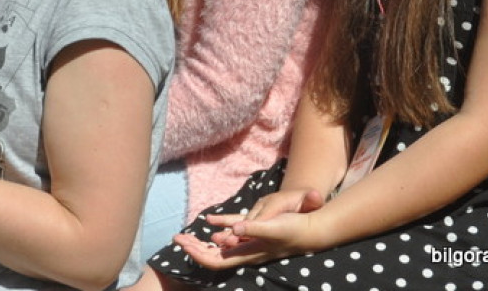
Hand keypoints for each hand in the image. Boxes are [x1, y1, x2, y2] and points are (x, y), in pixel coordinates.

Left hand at [174, 189, 327, 268]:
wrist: (311, 230)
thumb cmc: (293, 229)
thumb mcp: (273, 227)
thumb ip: (253, 228)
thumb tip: (232, 229)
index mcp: (246, 253)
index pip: (216, 261)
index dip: (198, 255)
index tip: (182, 245)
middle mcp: (245, 253)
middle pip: (213, 256)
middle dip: (193, 248)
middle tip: (175, 238)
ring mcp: (248, 246)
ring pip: (220, 248)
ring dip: (202, 243)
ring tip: (185, 236)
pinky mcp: (253, 236)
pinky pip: (230, 236)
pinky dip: (218, 232)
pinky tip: (209, 225)